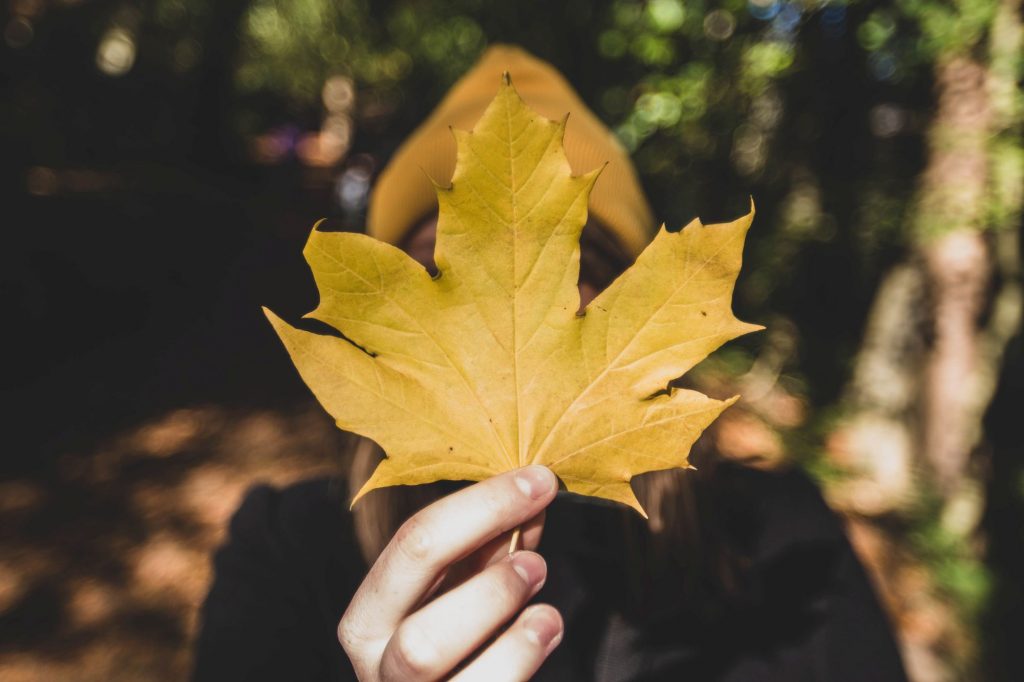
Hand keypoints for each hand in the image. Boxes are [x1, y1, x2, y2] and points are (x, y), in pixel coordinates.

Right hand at [338, 465, 562, 680]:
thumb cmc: (458, 641)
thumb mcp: (464, 589)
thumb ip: (491, 549)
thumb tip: (533, 494)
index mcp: (371, 616)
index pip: (414, 547)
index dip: (482, 507)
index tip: (539, 482)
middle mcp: (377, 667)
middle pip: (418, 637)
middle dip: (487, 592)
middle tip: (536, 564)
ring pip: (436, 672)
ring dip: (503, 639)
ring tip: (548, 613)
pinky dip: (519, 660)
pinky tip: (545, 633)